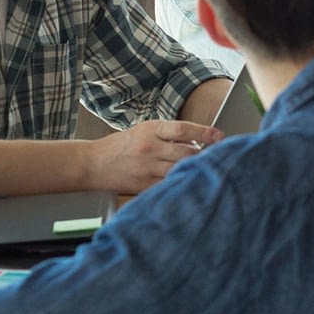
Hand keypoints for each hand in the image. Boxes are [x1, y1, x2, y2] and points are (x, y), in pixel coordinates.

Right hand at [84, 120, 223, 192]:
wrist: (92, 163)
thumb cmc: (123, 145)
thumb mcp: (145, 130)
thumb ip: (170, 134)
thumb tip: (201, 140)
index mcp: (150, 130)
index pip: (182, 129)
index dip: (204, 132)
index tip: (221, 136)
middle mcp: (149, 148)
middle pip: (186, 152)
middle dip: (206, 155)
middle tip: (220, 156)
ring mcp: (146, 168)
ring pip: (180, 169)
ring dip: (196, 169)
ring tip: (208, 169)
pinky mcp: (143, 185)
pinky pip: (169, 185)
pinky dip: (182, 183)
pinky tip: (190, 182)